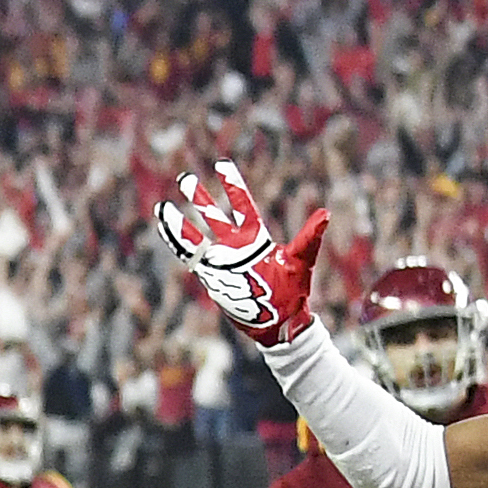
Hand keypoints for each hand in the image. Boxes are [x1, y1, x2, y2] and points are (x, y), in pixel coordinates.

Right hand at [153, 160, 326, 347]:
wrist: (277, 321)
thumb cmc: (293, 291)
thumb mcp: (300, 260)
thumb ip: (308, 237)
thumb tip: (325, 214)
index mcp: (256, 237)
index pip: (242, 205)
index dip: (232, 186)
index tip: (221, 165)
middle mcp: (236, 245)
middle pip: (213, 215)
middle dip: (200, 197)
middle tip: (185, 178)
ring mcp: (221, 260)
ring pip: (196, 235)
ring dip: (180, 221)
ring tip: (163, 206)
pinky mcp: (211, 275)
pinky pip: (189, 256)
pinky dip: (176, 243)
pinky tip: (164, 230)